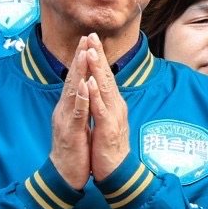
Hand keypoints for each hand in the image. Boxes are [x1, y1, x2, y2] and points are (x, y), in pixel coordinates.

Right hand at [50, 51, 93, 188]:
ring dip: (79, 72)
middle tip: (86, 37)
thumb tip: (84, 91)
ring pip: (73, 92)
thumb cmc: (73, 151)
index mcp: (69, 108)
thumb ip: (79, 108)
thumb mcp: (78, 125)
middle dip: (79, 58)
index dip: (82, 60)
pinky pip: (77, 113)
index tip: (88, 41)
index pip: (76, 79)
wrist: (64, 176)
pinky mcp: (71, 133)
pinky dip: (80, 99)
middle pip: (72, 79)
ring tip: (84, 53)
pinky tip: (84, 86)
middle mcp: (65, 110)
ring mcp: (66, 120)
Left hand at [81, 38, 131, 178]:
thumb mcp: (104, 122)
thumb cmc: (108, 149)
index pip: (104, 77)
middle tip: (92, 35)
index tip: (90, 39)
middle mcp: (115, 107)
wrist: (117, 173)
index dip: (98, 58)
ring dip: (98, 69)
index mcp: (111, 104)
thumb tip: (98, 89)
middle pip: (107, 76)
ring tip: (91, 51)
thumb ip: (102, 104)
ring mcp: (113, 117)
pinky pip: (101, 109)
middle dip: (99, 55)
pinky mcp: (108, 130)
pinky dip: (95, 95)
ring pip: (105, 89)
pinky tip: (90, 83)